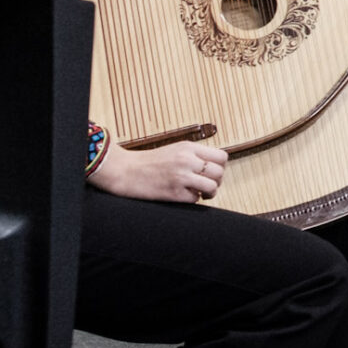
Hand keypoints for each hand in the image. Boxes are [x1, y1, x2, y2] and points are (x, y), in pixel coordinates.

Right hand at [88, 140, 227, 203]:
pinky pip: (196, 199)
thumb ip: (195, 155)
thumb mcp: (175, 149)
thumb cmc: (150, 162)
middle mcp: (187, 160)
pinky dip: (192, 199)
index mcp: (189, 147)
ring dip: (209, 193)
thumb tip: (216, 166)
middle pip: (219, 173)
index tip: (212, 172)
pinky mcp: (174, 193)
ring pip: (213, 187)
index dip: (220, 166)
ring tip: (201, 193)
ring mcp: (181, 177)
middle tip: (207, 185)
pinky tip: (183, 195)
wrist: (125, 171)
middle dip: (217, 181)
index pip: (222, 157)